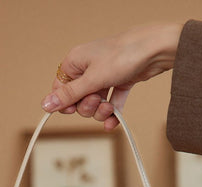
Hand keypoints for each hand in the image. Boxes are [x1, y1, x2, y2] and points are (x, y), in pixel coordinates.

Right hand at [41, 23, 182, 129]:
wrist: (155, 50)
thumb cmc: (123, 56)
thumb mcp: (92, 79)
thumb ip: (69, 95)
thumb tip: (45, 105)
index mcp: (75, 62)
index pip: (60, 89)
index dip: (65, 103)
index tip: (73, 109)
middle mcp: (87, 68)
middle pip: (78, 100)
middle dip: (87, 107)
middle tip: (97, 102)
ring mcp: (104, 76)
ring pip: (95, 104)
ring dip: (101, 111)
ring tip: (110, 108)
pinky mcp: (120, 82)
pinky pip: (111, 102)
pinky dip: (112, 113)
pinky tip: (113, 122)